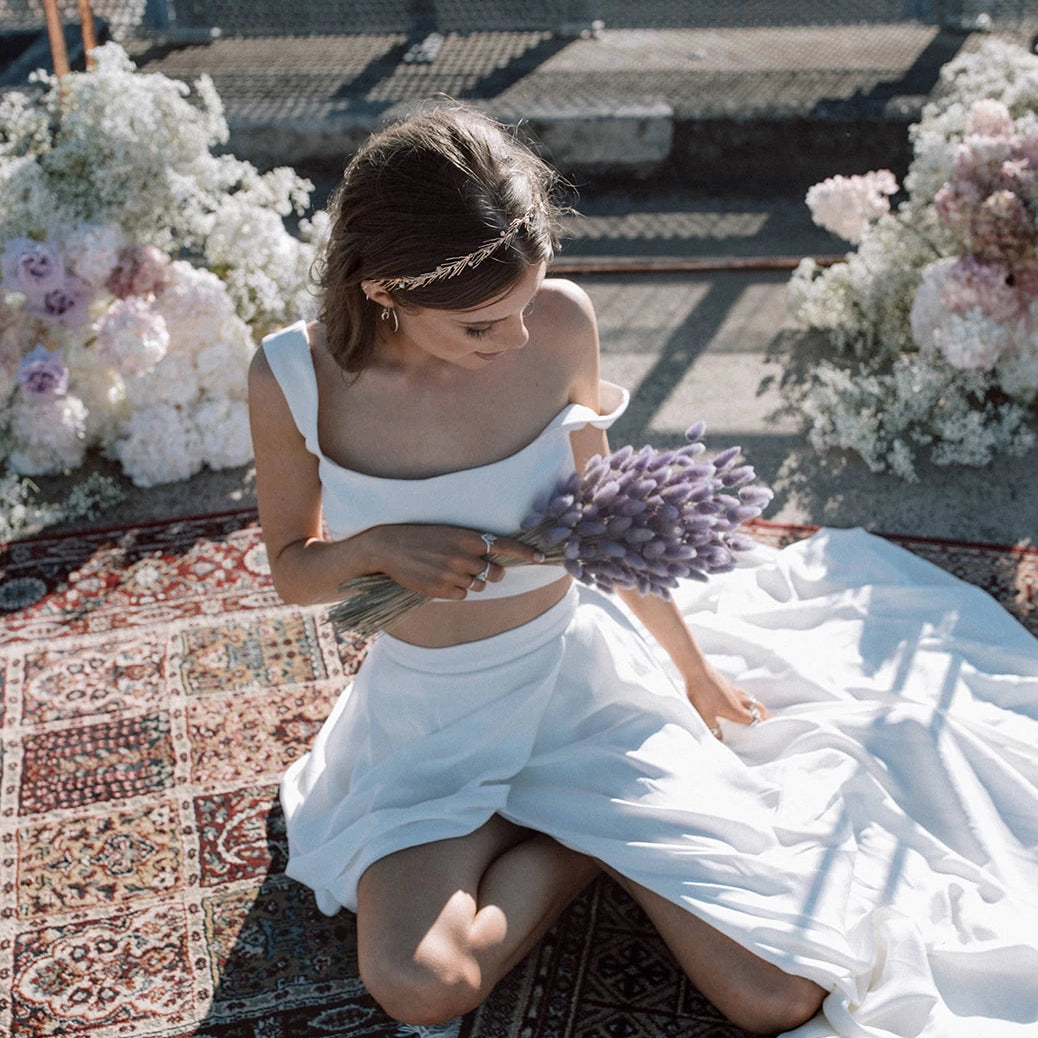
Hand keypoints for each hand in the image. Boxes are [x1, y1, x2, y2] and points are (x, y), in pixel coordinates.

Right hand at [363, 524, 544, 599]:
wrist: (388, 547)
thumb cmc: (420, 537)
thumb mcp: (448, 533)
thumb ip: (470, 544)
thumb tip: (491, 559)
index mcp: (467, 537)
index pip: (504, 545)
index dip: (525, 553)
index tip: (541, 558)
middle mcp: (463, 556)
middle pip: (495, 573)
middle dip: (492, 573)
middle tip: (477, 568)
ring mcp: (452, 574)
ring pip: (479, 586)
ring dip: (471, 582)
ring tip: (450, 570)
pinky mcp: (441, 589)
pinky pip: (462, 595)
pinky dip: (457, 591)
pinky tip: (441, 580)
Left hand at [685, 663, 768, 740]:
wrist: (697, 670)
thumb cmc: (701, 693)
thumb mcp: (705, 716)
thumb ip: (714, 730)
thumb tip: (722, 739)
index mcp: (736, 710)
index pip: (754, 721)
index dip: (760, 728)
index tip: (766, 735)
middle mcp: (739, 700)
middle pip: (758, 709)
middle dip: (766, 717)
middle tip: (773, 722)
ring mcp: (734, 691)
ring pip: (752, 700)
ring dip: (759, 707)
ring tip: (763, 712)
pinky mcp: (728, 684)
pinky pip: (744, 694)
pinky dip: (749, 699)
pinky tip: (743, 699)